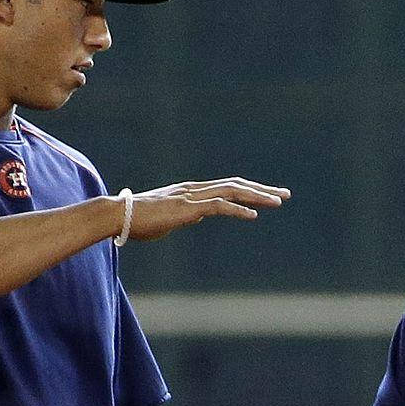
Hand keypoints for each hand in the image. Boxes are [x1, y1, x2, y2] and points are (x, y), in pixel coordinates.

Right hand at [124, 177, 289, 240]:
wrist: (119, 216)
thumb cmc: (139, 220)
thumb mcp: (170, 218)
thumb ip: (187, 214)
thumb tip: (200, 216)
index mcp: (193, 191)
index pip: (229, 187)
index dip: (251, 190)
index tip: (269, 195)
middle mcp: (196, 189)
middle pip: (236, 185)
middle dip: (262, 189)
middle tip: (285, 194)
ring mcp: (192, 196)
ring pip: (232, 191)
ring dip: (257, 195)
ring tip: (278, 201)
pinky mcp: (187, 208)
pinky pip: (218, 206)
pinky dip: (237, 209)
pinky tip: (253, 214)